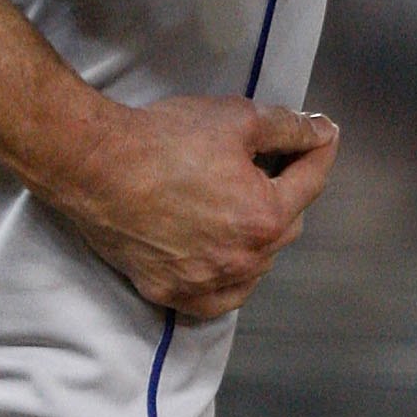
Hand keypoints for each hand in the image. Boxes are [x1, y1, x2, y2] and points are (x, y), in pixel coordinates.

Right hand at [51, 94, 339, 318]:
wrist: (94, 167)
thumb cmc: (162, 141)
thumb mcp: (236, 118)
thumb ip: (288, 128)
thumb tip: (322, 132)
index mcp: (265, 216)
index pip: (310, 181)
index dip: (318, 152)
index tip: (322, 136)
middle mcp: (244, 260)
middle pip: (287, 225)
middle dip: (285, 193)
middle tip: (269, 166)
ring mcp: (208, 283)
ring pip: (256, 264)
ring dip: (258, 238)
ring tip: (239, 209)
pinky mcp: (173, 293)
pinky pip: (218, 298)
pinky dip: (228, 278)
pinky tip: (222, 258)